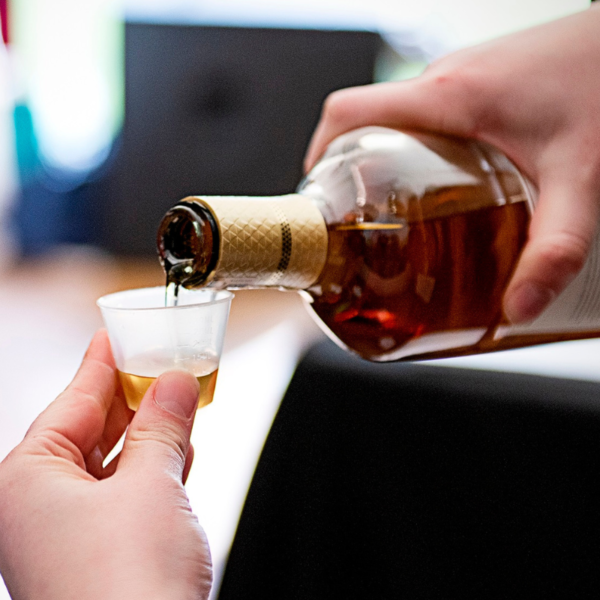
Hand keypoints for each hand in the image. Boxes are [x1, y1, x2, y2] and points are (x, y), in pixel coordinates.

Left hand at [0, 330, 211, 599]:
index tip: (115, 336)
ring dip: (150, 431)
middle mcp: (39, 507)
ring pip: (113, 462)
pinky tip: (179, 447)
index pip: (70, 403)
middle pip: (90, 431)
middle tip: (159, 362)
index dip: (99, 365)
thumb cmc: (126, 584)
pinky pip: (127, 492)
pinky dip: (154, 466)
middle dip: (131, 398)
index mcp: (27, 482)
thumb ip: (163, 426)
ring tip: (178, 397)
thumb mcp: (151, 484)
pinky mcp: (102, 552)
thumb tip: (175, 384)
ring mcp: (70, 533)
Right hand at [305, 5, 599, 323]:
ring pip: (396, 124)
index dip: (317, 156)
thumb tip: (517, 308)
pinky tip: (447, 188)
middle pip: (363, 126)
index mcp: (447, 98)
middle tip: (363, 228)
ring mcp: (461, 79)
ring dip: (385, 166)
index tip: (318, 201)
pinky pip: (426, 118)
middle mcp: (444, 82)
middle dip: (349, 177)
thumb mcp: (579, 179)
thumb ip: (554, 249)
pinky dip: (417, 153)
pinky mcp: (480, 84)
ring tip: (401, 218)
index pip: (346, 114)